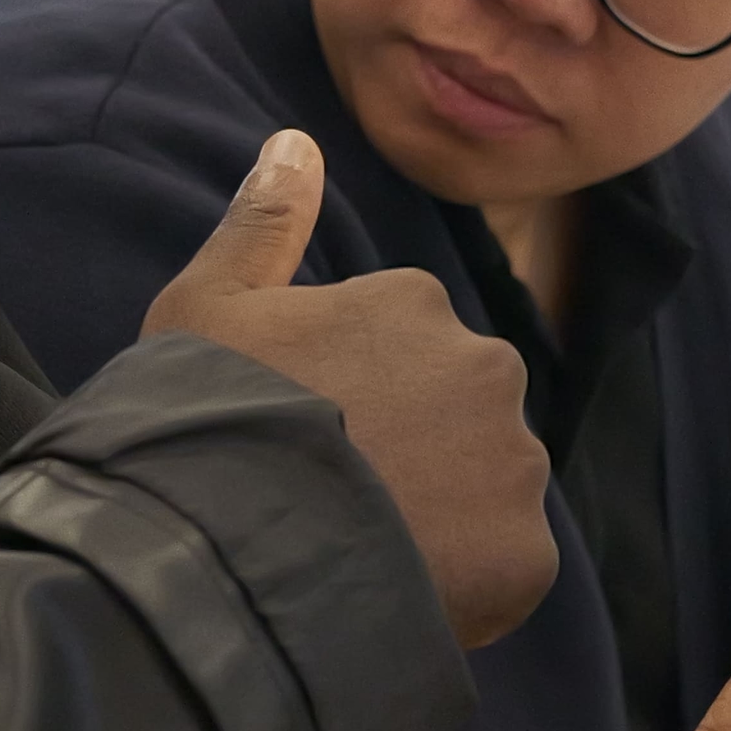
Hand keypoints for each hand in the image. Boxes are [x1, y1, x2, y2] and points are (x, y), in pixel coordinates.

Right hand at [144, 130, 555, 647]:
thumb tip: (297, 140)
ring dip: (440, 518)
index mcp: (414, 302)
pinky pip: (503, 566)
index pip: (397, 352)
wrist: (228, 553)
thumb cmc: (205, 419)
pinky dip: (462, 583)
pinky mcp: (526, 552)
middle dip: (409, 453)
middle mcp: (485, 368)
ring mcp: (512, 462)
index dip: (344, 401)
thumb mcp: (207, 305)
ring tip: (357, 554)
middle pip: (451, 415)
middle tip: (330, 501)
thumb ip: (263, 221)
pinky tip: (393, 590)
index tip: (299, 437)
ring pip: (484, 489)